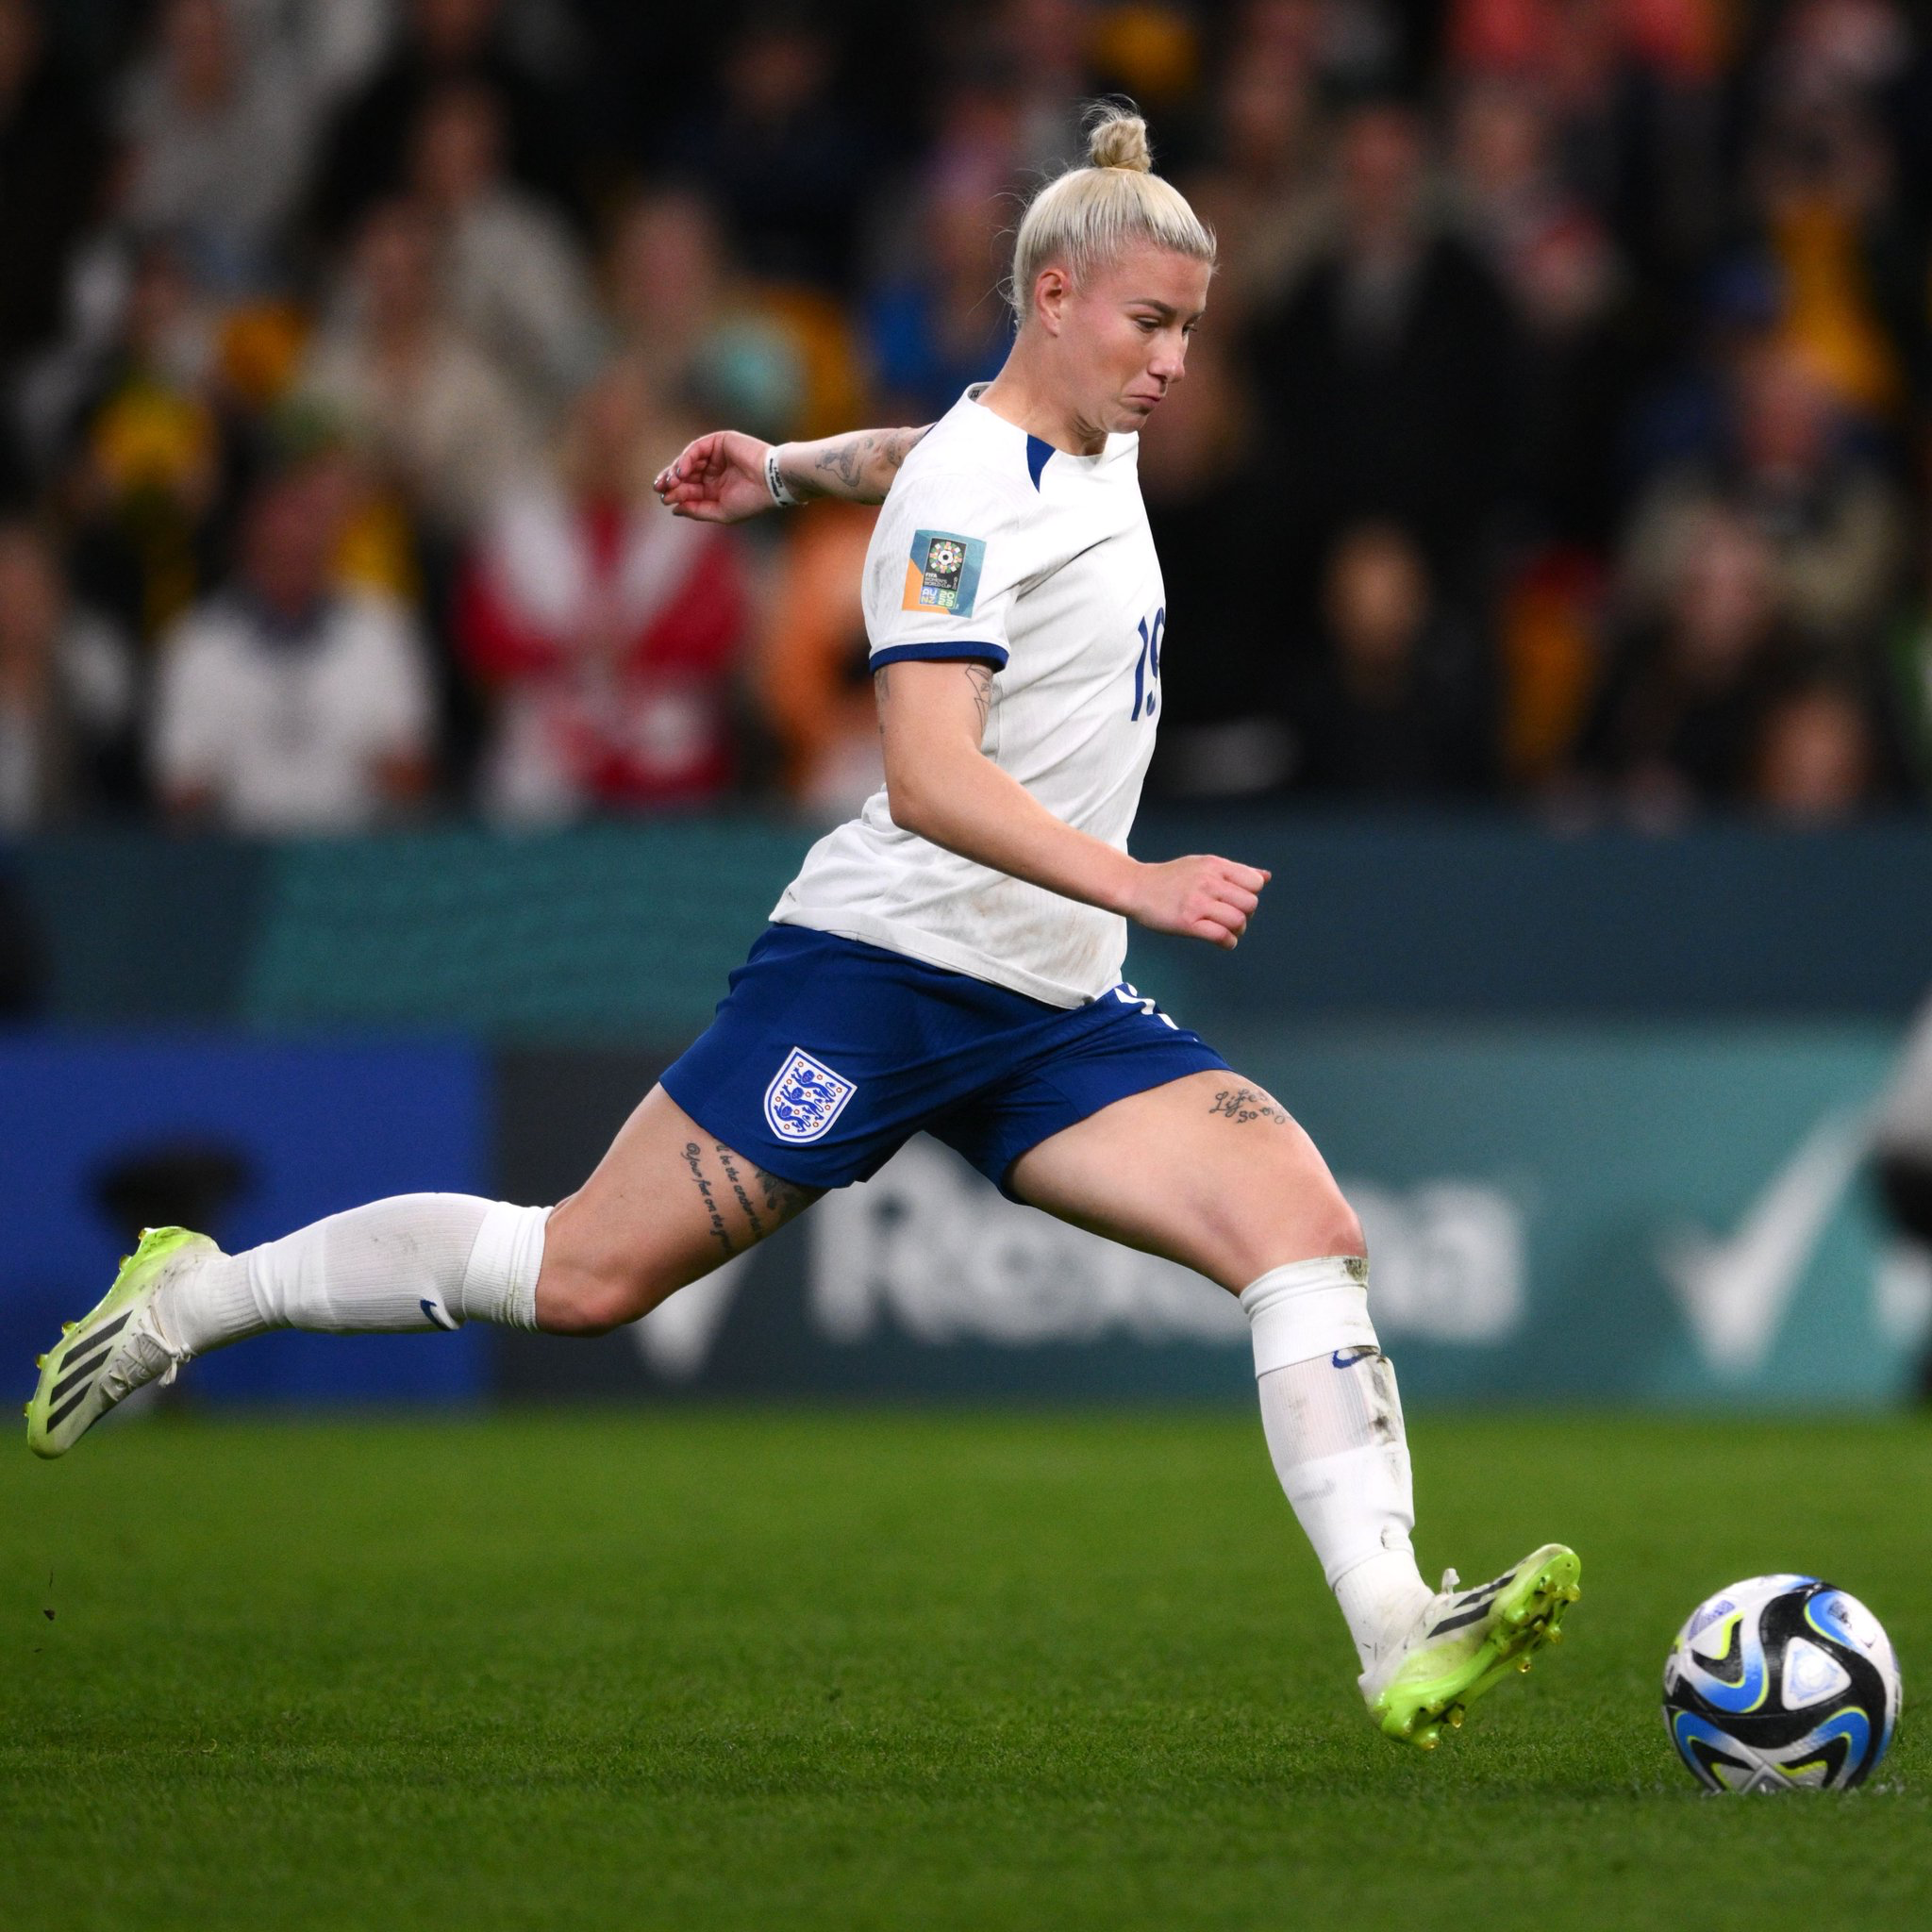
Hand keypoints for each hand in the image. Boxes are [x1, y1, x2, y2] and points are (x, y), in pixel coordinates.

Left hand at [653, 431, 774, 522]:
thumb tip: (673, 509)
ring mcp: (715, 455)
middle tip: (659, 488)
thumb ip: (697, 510)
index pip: (689, 490)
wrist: (772, 482)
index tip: (665, 500)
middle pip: (685, 474)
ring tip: (670, 482)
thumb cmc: (751, 500)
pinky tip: (681, 471)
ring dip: (676, 471)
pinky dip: (686, 459)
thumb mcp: (720, 511)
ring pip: (687, 461)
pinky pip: (696, 448)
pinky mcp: (719, 441)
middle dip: (670, 481)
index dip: (675, 494)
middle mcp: (714, 471)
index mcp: (715, 489)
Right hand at [1123, 855, 1269, 948]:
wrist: (1136, 887)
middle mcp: (1208, 882)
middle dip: (1246, 915)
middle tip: (1232, 918)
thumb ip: (1234, 871)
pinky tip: (1224, 942)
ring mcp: (1197, 903)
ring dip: (1238, 930)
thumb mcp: (1203, 865)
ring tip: (1226, 930)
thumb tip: (1266, 877)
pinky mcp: (1187, 922)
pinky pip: (1220, 936)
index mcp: (1214, 866)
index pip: (1254, 882)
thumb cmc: (1170, 878)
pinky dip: (1228, 942)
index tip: (1237, 901)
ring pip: (1237, 920)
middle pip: (1249, 903)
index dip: (1251, 894)